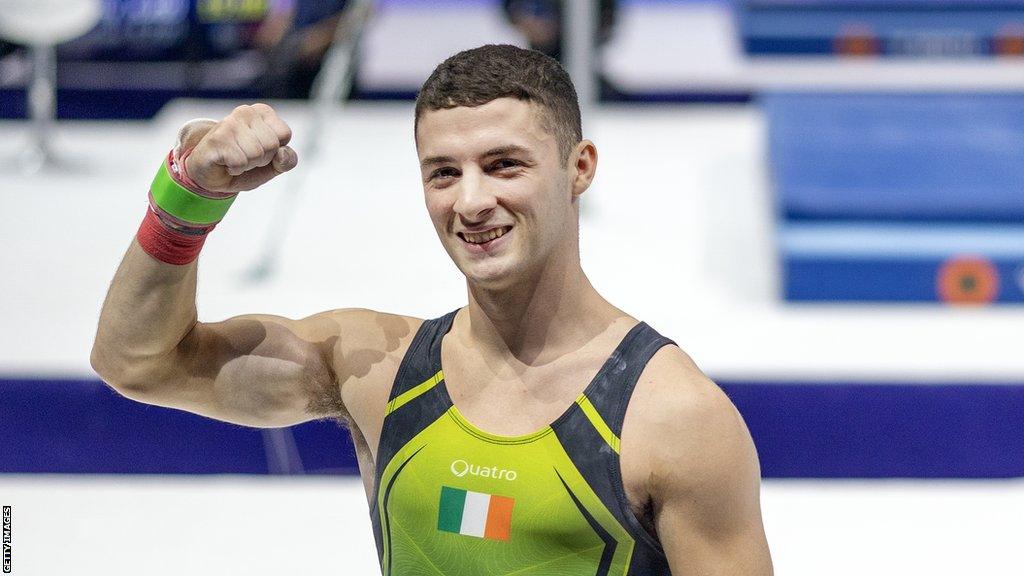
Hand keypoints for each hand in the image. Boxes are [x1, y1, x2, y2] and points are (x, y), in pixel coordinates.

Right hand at [179, 104, 297, 193]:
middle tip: (245, 156)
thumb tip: (282, 154)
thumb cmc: (244, 163)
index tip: (260, 150)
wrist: (210, 173)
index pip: (284, 134)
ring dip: (248, 165)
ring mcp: (229, 123)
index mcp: (262, 112)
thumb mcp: (273, 165)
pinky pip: (240, 163)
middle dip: (261, 159)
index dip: (275, 150)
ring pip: (256, 154)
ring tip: (235, 159)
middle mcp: (245, 111)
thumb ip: (287, 160)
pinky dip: (235, 169)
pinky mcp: (217, 139)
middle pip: (271, 145)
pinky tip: (225, 162)